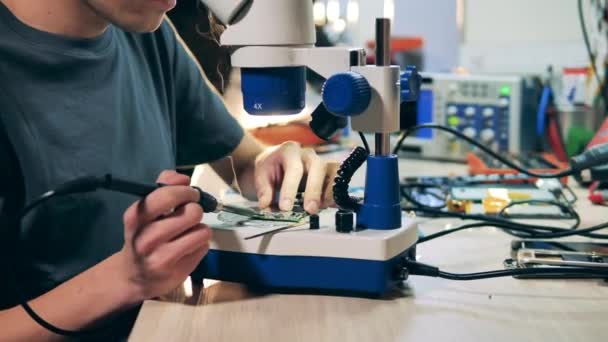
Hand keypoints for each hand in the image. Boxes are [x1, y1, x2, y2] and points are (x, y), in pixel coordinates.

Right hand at [116, 170, 211, 302]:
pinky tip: (187, 249)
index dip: (185, 192)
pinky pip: (204, 247)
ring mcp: (161, 258)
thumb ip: (163, 186)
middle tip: (190, 215)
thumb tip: (184, 178)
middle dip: (195, 211)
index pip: (166, 195)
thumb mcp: (145, 209)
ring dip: (200, 229)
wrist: (134, 276)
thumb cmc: (144, 235)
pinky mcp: (177, 272)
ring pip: (202, 231)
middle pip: (192, 213)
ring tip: (188, 233)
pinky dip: (200, 244)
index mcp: (136, 217)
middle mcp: (146, 238)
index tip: (189, 195)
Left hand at [254, 142, 338, 213]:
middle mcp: (308, 154)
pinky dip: (334, 193)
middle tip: (309, 210)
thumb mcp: (261, 174)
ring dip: (328, 192)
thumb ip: (263, 190)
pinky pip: (337, 180)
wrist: (277, 159)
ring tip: (319, 208)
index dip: (290, 189)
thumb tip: (266, 205)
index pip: (293, 169)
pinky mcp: (328, 172)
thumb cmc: (271, 166)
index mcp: (290, 151)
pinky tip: (326, 206)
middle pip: (317, 167)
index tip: (285, 207)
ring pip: (332, 171)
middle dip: (314, 190)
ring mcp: (320, 162)